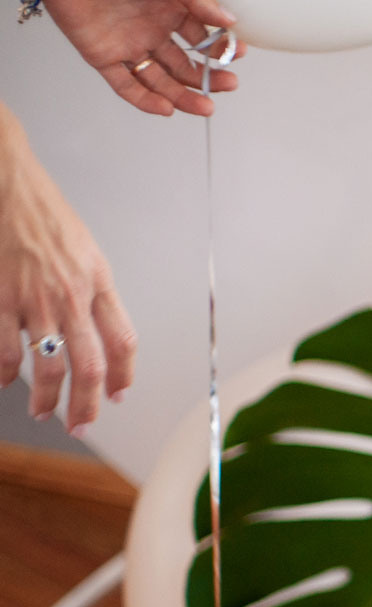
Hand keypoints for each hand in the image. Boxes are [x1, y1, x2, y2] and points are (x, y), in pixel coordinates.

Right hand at [0, 114, 135, 428]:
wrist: (9, 182)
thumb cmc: (45, 217)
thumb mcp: (87, 253)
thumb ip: (95, 294)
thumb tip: (101, 334)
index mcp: (98, 283)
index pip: (124, 342)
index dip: (125, 376)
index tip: (119, 396)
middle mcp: (71, 295)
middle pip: (90, 364)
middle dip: (88, 403)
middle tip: (82, 424)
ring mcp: (34, 298)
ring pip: (48, 364)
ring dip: (46, 397)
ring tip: (44, 411)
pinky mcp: (1, 294)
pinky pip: (4, 347)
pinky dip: (4, 371)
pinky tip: (4, 380)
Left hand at [43, 0, 241, 117]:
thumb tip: (230, 21)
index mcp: (169, 10)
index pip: (202, 39)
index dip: (220, 50)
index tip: (235, 54)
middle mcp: (152, 30)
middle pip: (185, 66)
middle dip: (208, 79)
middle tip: (228, 84)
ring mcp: (129, 45)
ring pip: (161, 80)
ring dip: (184, 96)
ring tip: (205, 107)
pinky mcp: (103, 56)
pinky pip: (126, 85)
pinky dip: (145, 100)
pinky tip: (166, 108)